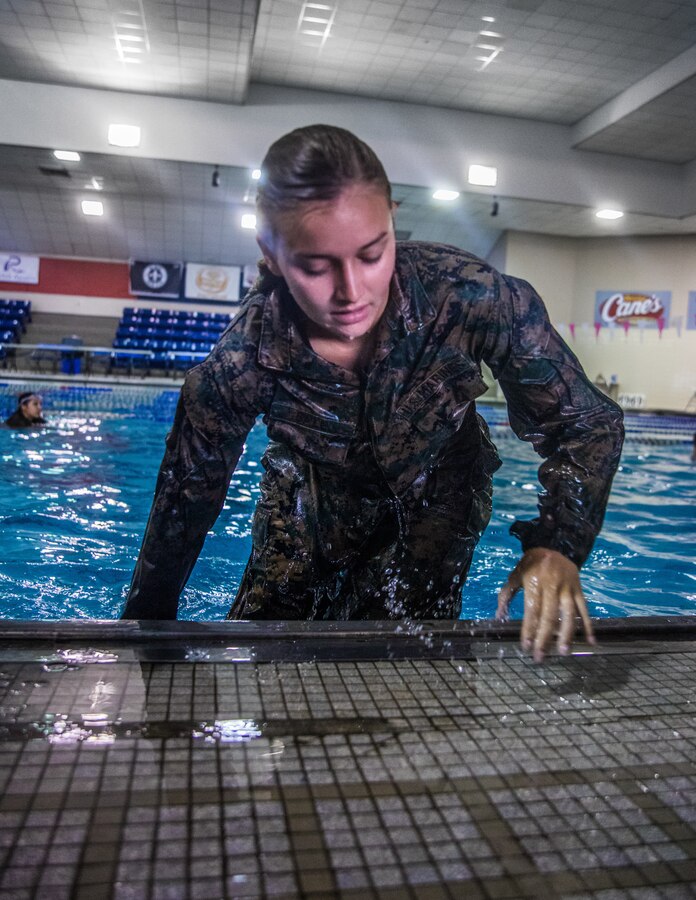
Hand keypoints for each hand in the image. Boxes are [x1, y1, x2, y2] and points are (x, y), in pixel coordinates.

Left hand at [496, 547, 595, 661]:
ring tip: (563, 652)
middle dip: (544, 638)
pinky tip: (591, 641)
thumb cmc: (530, 565)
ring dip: (567, 634)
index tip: (526, 647)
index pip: (532, 610)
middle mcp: (552, 585)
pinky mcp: (579, 589)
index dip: (529, 629)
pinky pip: (585, 609)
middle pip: (549, 615)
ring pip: (569, 614)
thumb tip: (499, 616)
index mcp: (534, 582)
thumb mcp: (515, 575)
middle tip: (540, 657)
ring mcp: (568, 587)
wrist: (552, 546)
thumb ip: (506, 595)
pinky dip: (589, 625)